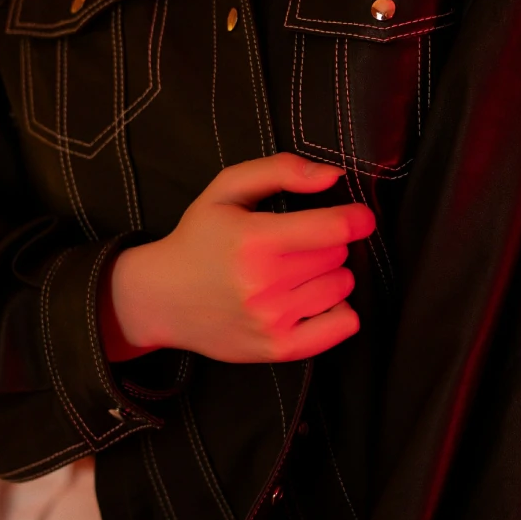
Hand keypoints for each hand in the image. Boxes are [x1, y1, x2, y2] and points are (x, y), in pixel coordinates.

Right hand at [102, 155, 377, 366]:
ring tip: (298, 272)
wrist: (161, 298)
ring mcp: (272, 320)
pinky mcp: (277, 348)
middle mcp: (263, 283)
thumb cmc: (198, 239)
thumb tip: (332, 176)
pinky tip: (313, 301)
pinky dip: (338, 311)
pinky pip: (341, 326)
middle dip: (328, 244)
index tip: (359, 217)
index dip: (355, 219)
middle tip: (299, 245)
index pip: (333, 229)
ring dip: (330, 275)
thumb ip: (281, 170)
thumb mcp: (227, 189)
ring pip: (342, 287)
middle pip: (338, 256)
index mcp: (253, 239)